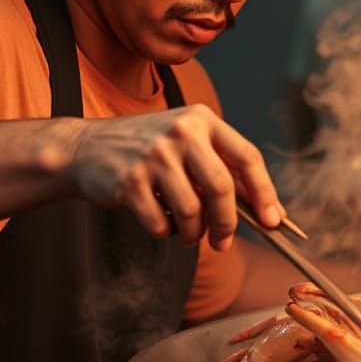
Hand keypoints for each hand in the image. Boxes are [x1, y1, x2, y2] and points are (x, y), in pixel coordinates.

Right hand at [66, 104, 284, 250]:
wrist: (86, 147)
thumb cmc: (148, 151)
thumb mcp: (187, 145)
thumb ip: (224, 169)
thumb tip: (270, 211)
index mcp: (202, 119)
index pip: (247, 157)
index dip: (265, 192)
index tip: (274, 221)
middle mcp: (181, 131)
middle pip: (222, 188)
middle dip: (228, 223)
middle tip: (223, 242)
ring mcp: (154, 155)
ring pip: (192, 210)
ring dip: (194, 233)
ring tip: (188, 233)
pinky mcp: (130, 180)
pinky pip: (162, 223)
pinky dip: (165, 232)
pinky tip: (159, 221)